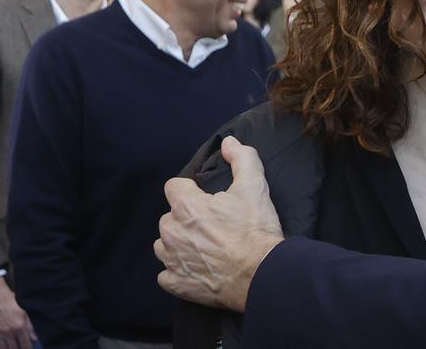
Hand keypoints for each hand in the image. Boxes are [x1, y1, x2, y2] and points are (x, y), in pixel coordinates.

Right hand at [0, 276, 36, 348]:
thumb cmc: (10, 298)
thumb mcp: (24, 309)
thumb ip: (30, 324)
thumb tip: (35, 337)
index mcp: (19, 326)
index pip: (25, 344)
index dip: (28, 348)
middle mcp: (8, 332)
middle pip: (14, 348)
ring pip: (3, 348)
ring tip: (12, 348)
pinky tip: (0, 347)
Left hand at [155, 136, 283, 311]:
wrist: (261, 274)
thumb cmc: (256, 230)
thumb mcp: (254, 186)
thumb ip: (242, 158)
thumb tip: (229, 142)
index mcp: (186, 206)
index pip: (174, 186)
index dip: (191, 191)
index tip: (208, 201)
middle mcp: (171, 232)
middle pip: (170, 217)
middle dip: (187, 219)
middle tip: (213, 226)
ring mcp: (171, 260)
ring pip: (165, 245)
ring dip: (179, 244)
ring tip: (205, 248)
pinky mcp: (175, 283)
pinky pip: (167, 274)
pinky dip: (179, 271)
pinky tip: (199, 269)